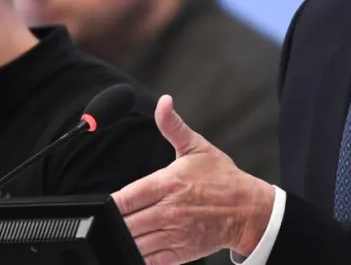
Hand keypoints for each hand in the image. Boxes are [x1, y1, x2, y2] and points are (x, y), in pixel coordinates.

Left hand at [112, 95, 274, 264]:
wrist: (249, 209)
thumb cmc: (223, 179)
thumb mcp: (197, 146)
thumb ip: (173, 125)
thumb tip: (163, 102)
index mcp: (167, 184)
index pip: (125, 198)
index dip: (110, 203)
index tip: (101, 204)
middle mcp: (168, 210)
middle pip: (125, 223)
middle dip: (112, 223)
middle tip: (105, 220)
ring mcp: (173, 234)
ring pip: (134, 243)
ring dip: (122, 240)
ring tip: (116, 234)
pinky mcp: (179, 253)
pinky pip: (149, 260)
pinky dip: (135, 257)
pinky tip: (130, 249)